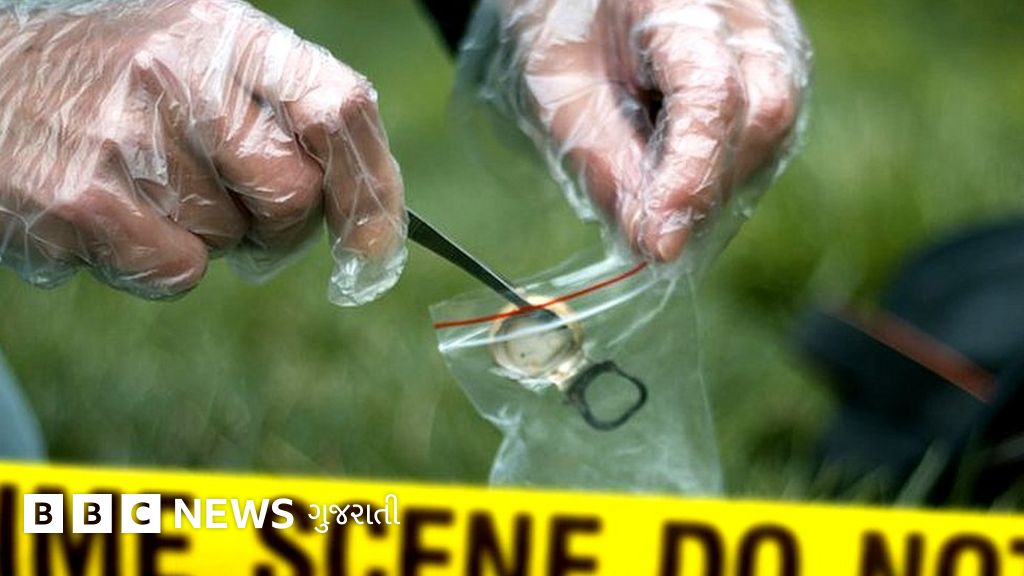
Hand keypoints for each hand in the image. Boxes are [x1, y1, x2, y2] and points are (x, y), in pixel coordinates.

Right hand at [0, 0, 405, 303]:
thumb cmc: (116, 78)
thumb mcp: (206, 56)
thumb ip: (288, 113)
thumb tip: (370, 220)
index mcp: (226, 33)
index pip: (339, 109)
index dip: (372, 188)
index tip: (372, 241)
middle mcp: (179, 75)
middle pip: (295, 196)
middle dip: (280, 225)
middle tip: (237, 206)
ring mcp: (127, 140)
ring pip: (231, 241)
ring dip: (207, 233)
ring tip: (147, 182)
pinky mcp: (82, 203)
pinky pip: (176, 272)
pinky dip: (158, 261)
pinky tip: (115, 214)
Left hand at [491, 0, 810, 260]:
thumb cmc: (566, 24)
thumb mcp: (557, 89)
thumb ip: (603, 161)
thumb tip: (650, 241)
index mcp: (682, 0)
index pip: (712, 93)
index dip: (691, 177)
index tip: (661, 243)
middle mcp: (748, 11)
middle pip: (763, 115)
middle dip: (706, 188)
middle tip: (650, 234)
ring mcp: (773, 33)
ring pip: (774, 130)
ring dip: (716, 182)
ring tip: (657, 194)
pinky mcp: (777, 62)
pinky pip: (767, 131)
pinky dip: (723, 167)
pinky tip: (679, 173)